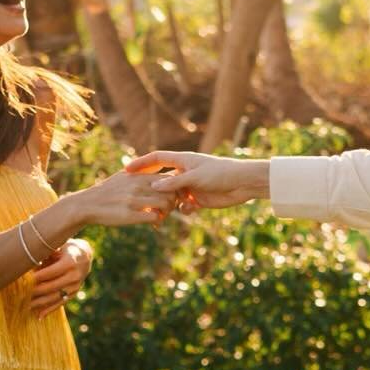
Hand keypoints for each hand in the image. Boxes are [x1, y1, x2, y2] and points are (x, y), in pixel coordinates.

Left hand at [27, 238, 92, 317]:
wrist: (85, 257)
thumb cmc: (65, 249)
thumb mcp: (58, 246)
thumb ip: (45, 252)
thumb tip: (27, 259)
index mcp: (70, 263)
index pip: (50, 272)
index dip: (36, 277)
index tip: (23, 280)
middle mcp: (74, 276)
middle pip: (51, 287)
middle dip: (35, 291)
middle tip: (20, 294)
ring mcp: (75, 287)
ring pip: (55, 297)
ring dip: (40, 303)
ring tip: (26, 306)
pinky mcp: (73, 294)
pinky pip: (60, 304)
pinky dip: (49, 310)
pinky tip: (38, 316)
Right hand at [77, 165, 176, 227]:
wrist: (87, 205)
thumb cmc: (107, 191)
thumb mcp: (124, 176)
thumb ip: (140, 171)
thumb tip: (156, 167)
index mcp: (138, 176)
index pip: (169, 178)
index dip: (174, 189)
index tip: (169, 197)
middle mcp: (138, 185)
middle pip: (171, 191)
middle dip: (173, 202)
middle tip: (166, 210)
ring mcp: (134, 200)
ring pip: (166, 203)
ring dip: (167, 212)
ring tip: (160, 217)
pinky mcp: (129, 215)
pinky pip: (154, 217)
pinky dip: (158, 221)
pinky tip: (153, 224)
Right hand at [125, 150, 269, 209]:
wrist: (243, 183)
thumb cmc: (221, 173)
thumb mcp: (195, 177)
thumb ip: (174, 183)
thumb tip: (153, 186)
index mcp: (183, 160)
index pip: (156, 159)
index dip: (141, 163)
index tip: (126, 170)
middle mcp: (185, 172)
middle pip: (161, 179)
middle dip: (152, 189)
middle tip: (139, 198)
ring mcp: (191, 186)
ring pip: (171, 196)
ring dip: (167, 203)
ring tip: (163, 210)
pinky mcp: (199, 199)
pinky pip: (184, 206)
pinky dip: (183, 209)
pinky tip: (187, 210)